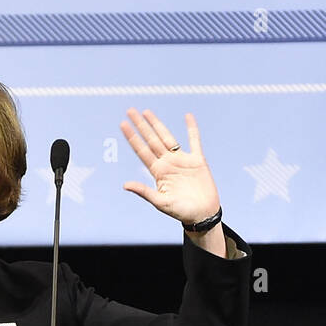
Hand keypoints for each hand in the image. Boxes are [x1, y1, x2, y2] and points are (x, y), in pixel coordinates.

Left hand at [120, 109, 219, 228]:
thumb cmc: (181, 212)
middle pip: (151, 140)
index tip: (123, 124)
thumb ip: (144, 191)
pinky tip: (187, 116)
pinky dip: (192, 128)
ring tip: (147, 112)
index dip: (132, 137)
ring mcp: (182, 160)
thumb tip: (125, 185)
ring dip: (157, 124)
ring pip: (167, 137)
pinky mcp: (197, 160)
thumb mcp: (160, 202)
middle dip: (141, 126)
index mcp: (158, 172)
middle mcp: (168, 163)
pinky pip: (194, 140)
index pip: (142, 151)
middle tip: (130, 111)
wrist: (202, 214)